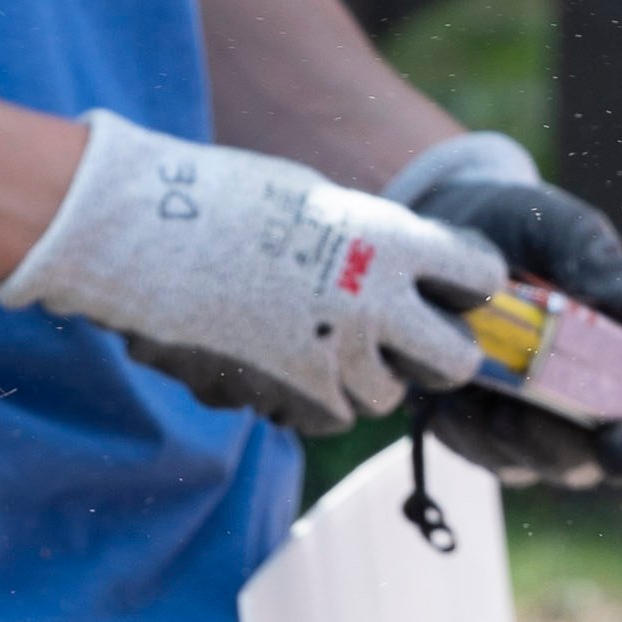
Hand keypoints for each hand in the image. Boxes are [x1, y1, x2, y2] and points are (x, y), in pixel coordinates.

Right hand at [0, 109, 508, 438]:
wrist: (145, 238)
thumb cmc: (227, 204)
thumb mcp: (321, 204)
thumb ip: (373, 246)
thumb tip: (407, 284)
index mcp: (388, 241)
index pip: (476, 275)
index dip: (469, 283)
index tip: (454, 286)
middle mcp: (373, 308)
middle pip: (451, 362)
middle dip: (440, 354)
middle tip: (417, 343)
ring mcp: (332, 362)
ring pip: (382, 398)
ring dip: (366, 377)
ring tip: (322, 338)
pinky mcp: (289, 402)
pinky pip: (327, 418)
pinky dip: (315, 399)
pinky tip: (282, 360)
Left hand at [380, 135, 621, 489]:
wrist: (460, 229)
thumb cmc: (534, 232)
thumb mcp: (571, 231)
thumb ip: (608, 268)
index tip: (619, 449)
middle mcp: (590, 414)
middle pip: (585, 464)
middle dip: (552, 443)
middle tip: (520, 407)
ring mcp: (532, 434)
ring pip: (523, 462)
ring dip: (498, 423)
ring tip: (478, 366)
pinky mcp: (478, 437)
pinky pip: (470, 447)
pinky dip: (458, 414)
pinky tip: (451, 370)